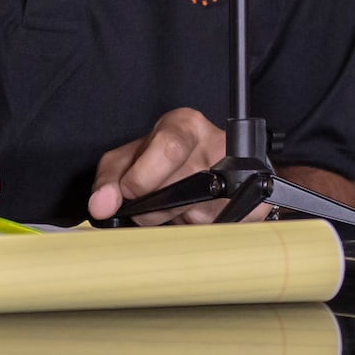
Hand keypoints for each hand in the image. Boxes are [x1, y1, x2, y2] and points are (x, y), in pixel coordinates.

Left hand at [86, 108, 253, 225]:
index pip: (169, 148)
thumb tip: (101, 205)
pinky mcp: (253, 205)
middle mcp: (215, 144)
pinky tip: (194, 215)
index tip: (128, 193)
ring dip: (175, 220)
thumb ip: (110, 179)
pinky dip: (196, 230)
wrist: (211, 169)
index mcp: (185, 124)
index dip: (142, 178)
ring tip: (176, 205)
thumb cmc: (164, 163)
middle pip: (177, 189)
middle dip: (154, 207)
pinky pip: (213, 230)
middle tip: (150, 204)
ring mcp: (238, 176)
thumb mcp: (130, 160)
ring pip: (194, 215)